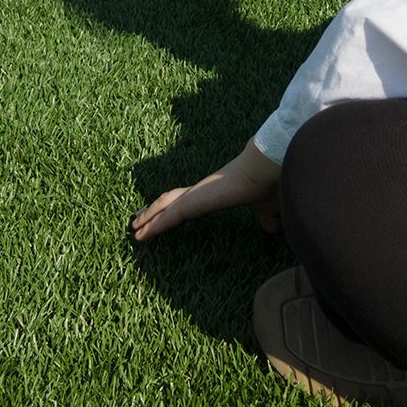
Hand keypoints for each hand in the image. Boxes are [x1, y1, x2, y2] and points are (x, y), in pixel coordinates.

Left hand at [131, 139, 282, 242]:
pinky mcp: (192, 203)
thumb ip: (266, 219)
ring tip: (134, 228)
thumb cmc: (266, 185)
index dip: (175, 205)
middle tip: (139, 218)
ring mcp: (195, 195)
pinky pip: (166, 218)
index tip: (166, 212)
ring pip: (163, 207)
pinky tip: (141, 235)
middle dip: (153, 210)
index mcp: (215, 191)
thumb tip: (271, 228)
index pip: (189, 198)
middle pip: (169, 200)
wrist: (264, 170)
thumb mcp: (267, 208)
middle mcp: (201, 190)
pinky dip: (152, 226)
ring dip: (147, 217)